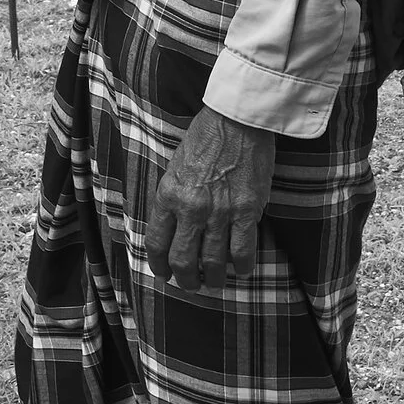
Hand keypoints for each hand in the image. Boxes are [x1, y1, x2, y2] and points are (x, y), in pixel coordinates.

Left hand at [143, 105, 275, 288]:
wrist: (236, 119)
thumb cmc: (206, 137)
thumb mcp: (175, 167)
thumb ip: (174, 199)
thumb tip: (177, 229)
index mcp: (168, 195)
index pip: (157, 243)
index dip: (159, 266)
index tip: (164, 273)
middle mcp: (190, 208)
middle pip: (182, 260)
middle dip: (186, 279)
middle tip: (191, 284)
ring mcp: (219, 211)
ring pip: (212, 262)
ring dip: (213, 278)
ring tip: (215, 281)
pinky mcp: (246, 210)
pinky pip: (243, 251)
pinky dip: (241, 267)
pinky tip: (241, 269)